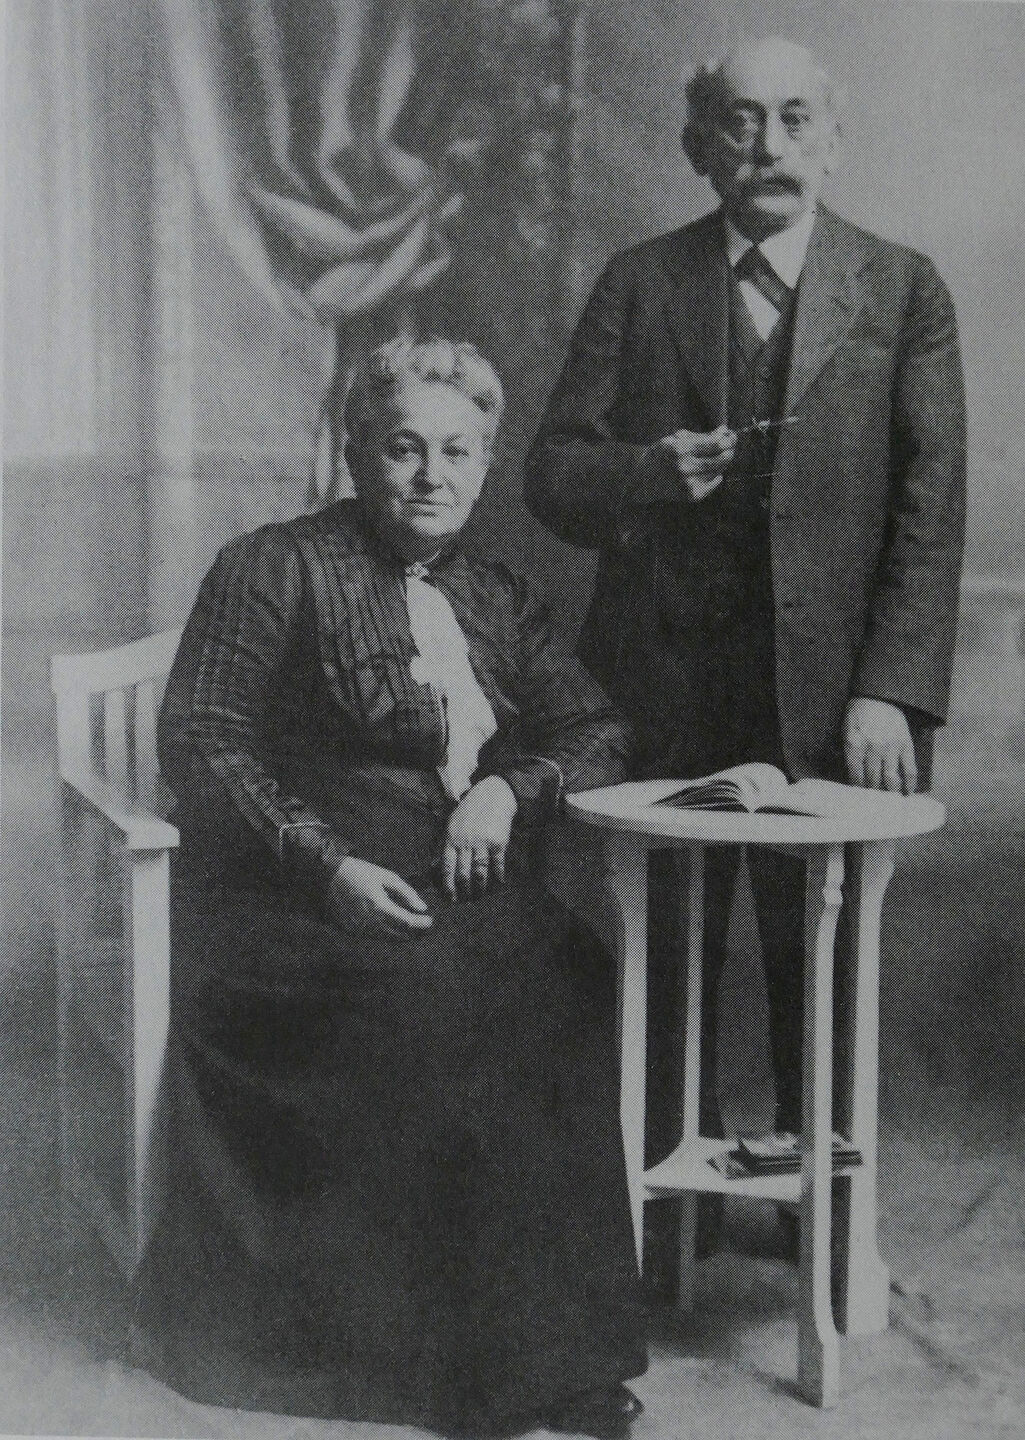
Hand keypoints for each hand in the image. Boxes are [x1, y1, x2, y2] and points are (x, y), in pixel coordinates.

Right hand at [326, 856, 432, 938]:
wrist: (325, 879)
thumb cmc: (358, 872)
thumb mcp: (385, 876)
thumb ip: (406, 893)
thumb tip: (422, 908)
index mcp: (380, 907)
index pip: (408, 923)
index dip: (422, 924)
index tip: (430, 920)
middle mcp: (370, 923)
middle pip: (400, 936)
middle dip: (415, 932)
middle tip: (425, 926)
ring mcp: (360, 930)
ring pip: (388, 939)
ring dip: (402, 935)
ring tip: (413, 927)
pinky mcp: (352, 932)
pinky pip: (375, 937)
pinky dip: (388, 934)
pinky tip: (394, 926)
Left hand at [442, 776, 517, 901]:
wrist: (492, 795)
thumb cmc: (469, 811)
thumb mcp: (450, 825)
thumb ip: (441, 846)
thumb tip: (432, 867)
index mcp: (451, 839)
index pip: (447, 867)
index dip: (447, 885)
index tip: (449, 898)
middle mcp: (465, 842)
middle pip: (463, 873)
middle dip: (464, 891)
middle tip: (465, 902)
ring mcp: (482, 842)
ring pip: (479, 872)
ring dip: (480, 888)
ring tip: (479, 896)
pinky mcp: (499, 842)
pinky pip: (497, 863)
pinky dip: (498, 875)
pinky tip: (499, 883)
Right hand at [639, 425, 736, 502]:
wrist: (643, 479)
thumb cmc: (661, 454)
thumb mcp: (676, 439)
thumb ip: (701, 436)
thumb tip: (724, 431)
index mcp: (680, 450)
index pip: (716, 444)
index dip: (728, 438)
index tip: (731, 435)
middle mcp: (685, 468)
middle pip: (722, 458)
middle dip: (729, 450)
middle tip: (729, 445)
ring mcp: (690, 484)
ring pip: (719, 470)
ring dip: (721, 462)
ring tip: (713, 457)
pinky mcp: (693, 496)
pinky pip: (715, 482)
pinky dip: (716, 475)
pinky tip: (706, 471)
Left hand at [843, 697, 917, 793]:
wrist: (879, 694)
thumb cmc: (859, 713)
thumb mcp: (846, 730)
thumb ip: (848, 751)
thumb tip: (853, 775)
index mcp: (855, 745)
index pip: (855, 776)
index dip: (857, 790)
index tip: (859, 798)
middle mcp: (873, 749)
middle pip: (872, 780)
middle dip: (872, 793)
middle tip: (873, 804)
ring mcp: (891, 748)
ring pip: (890, 778)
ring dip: (889, 792)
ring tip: (889, 802)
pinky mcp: (906, 745)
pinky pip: (910, 768)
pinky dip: (910, 783)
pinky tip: (908, 793)